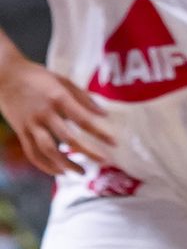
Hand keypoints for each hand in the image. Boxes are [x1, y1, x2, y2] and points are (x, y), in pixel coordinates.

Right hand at [0, 58, 116, 176]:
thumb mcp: (63, 80)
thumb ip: (83, 97)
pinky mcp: (21, 132)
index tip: (114, 142)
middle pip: (68, 138)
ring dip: (66, 164)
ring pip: (48, 150)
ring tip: (81, 172)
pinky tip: (59, 171)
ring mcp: (31, 124)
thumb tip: (103, 114)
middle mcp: (45, 113)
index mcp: (58, 97)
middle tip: (103, 162)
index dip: (99, 132)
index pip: (83, 119)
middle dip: (87, 152)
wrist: (6, 76)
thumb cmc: (38, 76)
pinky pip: (33, 153)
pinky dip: (45, 166)